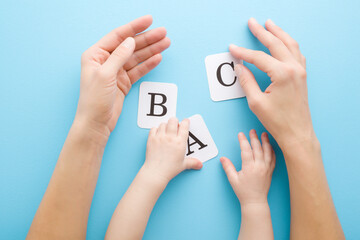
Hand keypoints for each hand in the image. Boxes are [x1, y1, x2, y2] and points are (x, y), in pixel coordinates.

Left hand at [75, 15, 170, 136]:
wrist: (96, 123)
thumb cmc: (94, 100)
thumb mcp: (105, 75)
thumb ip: (119, 57)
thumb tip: (130, 41)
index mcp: (96, 55)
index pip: (118, 36)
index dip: (134, 27)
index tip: (149, 20)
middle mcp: (106, 61)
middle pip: (130, 46)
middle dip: (147, 39)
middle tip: (163, 33)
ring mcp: (116, 72)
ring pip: (136, 57)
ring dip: (151, 50)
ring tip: (165, 43)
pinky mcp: (124, 82)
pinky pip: (138, 70)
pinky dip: (148, 64)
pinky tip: (158, 57)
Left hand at [142, 118, 202, 182]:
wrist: (156, 172)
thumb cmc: (170, 169)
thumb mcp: (183, 165)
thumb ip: (192, 162)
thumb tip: (199, 164)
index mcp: (180, 142)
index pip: (184, 126)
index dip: (186, 122)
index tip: (186, 121)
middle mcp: (170, 138)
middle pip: (173, 121)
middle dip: (175, 122)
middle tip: (175, 126)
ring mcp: (160, 137)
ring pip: (163, 124)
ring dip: (166, 126)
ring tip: (167, 131)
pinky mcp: (151, 139)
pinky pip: (153, 128)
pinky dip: (156, 129)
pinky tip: (158, 134)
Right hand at [220, 130, 274, 204]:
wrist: (255, 202)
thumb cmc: (243, 192)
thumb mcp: (233, 179)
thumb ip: (228, 167)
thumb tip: (222, 158)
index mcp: (249, 168)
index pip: (246, 150)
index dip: (243, 141)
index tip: (240, 134)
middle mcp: (259, 166)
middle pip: (257, 148)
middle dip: (254, 138)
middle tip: (252, 131)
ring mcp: (266, 168)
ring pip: (267, 152)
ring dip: (265, 142)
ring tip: (264, 134)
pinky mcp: (270, 171)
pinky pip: (273, 159)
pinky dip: (272, 151)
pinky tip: (270, 146)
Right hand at [229, 18, 313, 148]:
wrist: (297, 133)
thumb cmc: (278, 121)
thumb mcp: (256, 102)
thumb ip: (246, 82)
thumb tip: (239, 67)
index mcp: (282, 74)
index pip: (259, 58)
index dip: (243, 53)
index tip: (232, 48)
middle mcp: (294, 69)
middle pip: (276, 44)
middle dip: (262, 32)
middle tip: (252, 23)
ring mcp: (300, 71)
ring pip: (290, 44)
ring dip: (278, 33)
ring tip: (269, 24)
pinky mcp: (302, 76)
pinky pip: (296, 53)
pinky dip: (289, 43)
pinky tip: (284, 41)